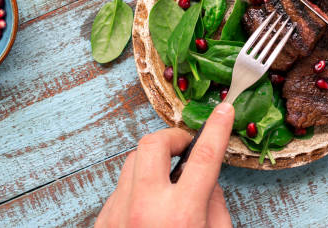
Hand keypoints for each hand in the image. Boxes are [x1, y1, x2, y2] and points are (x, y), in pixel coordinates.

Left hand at [95, 102, 234, 227]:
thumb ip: (214, 205)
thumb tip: (208, 179)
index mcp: (181, 215)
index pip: (204, 156)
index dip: (217, 129)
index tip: (224, 110)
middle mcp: (145, 208)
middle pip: (153, 144)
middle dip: (172, 137)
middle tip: (185, 147)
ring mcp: (119, 214)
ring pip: (132, 162)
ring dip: (153, 162)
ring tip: (167, 180)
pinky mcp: (103, 221)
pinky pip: (120, 188)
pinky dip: (138, 188)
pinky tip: (149, 204)